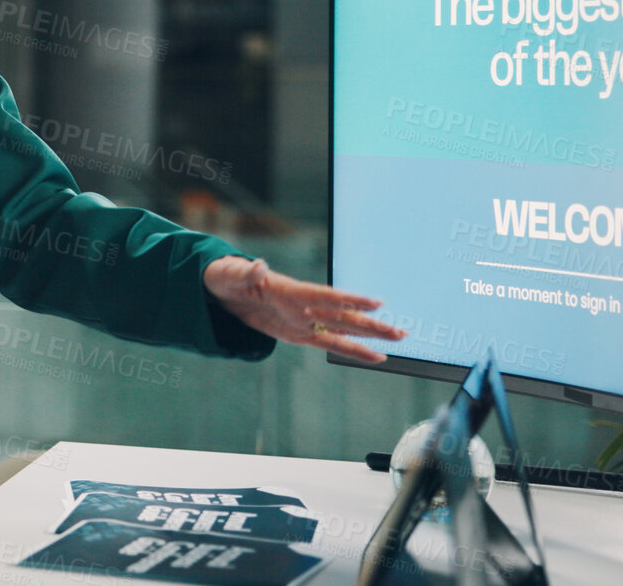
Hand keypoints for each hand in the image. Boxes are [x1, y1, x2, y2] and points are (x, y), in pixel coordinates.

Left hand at [203, 256, 405, 362]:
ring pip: (343, 329)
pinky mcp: (297, 334)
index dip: (349, 300)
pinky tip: (372, 356)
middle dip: (371, 324)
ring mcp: (303, 320)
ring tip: (398, 338)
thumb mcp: (233, 274)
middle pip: (343, 316)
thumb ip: (249, 273)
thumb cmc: (228, 276)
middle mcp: (303, 306)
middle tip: (401, 331)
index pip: (325, 296)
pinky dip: (350, 349)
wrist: (221, 291)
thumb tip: (259, 266)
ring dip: (369, 335)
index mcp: (290, 290)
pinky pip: (327, 344)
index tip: (376, 303)